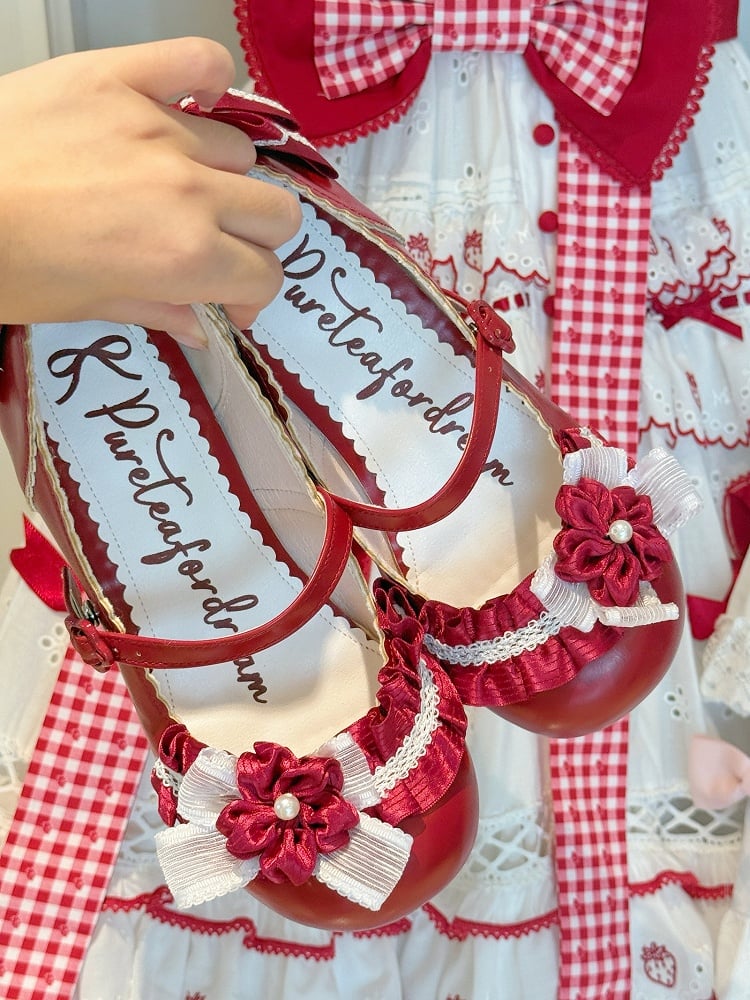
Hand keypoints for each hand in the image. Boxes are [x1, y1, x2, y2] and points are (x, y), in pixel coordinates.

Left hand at [0, 37, 300, 345]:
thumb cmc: (2, 262)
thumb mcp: (81, 306)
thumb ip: (156, 311)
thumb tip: (199, 327)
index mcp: (182, 256)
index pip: (266, 276)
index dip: (251, 295)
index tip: (226, 300)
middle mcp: (188, 190)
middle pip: (277, 213)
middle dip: (254, 242)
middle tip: (214, 248)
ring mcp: (159, 125)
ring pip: (242, 152)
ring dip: (224, 178)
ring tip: (180, 185)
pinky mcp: (122, 74)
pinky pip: (200, 61)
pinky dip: (209, 82)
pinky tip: (191, 106)